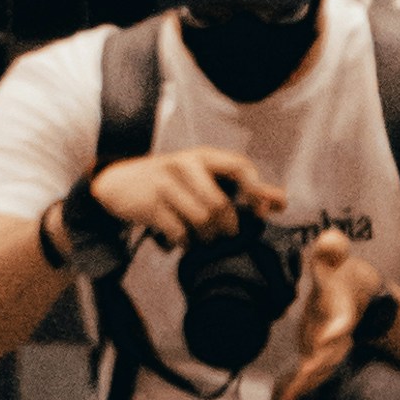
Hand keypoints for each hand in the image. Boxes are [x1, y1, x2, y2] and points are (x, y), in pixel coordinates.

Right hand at [89, 138, 269, 244]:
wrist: (118, 183)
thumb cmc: (171, 182)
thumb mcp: (204, 176)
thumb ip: (242, 187)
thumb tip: (281, 201)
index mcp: (204, 156)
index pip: (240, 167)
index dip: (256, 191)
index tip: (263, 213)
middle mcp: (185, 164)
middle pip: (219, 204)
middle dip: (227, 227)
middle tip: (225, 235)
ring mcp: (165, 183)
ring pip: (200, 220)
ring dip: (206, 238)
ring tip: (204, 239)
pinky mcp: (149, 204)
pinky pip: (179, 232)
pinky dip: (185, 243)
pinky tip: (183, 242)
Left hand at [271, 225, 372, 399]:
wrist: (355, 294)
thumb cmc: (343, 275)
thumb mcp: (338, 259)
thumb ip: (332, 251)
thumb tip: (327, 240)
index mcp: (342, 311)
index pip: (342, 321)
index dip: (336, 330)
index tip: (328, 337)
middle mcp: (338, 334)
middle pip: (333, 352)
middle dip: (321, 364)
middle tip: (307, 374)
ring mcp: (328, 346)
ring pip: (321, 368)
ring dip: (307, 382)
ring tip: (290, 396)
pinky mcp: (317, 353)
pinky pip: (310, 373)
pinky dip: (299, 387)